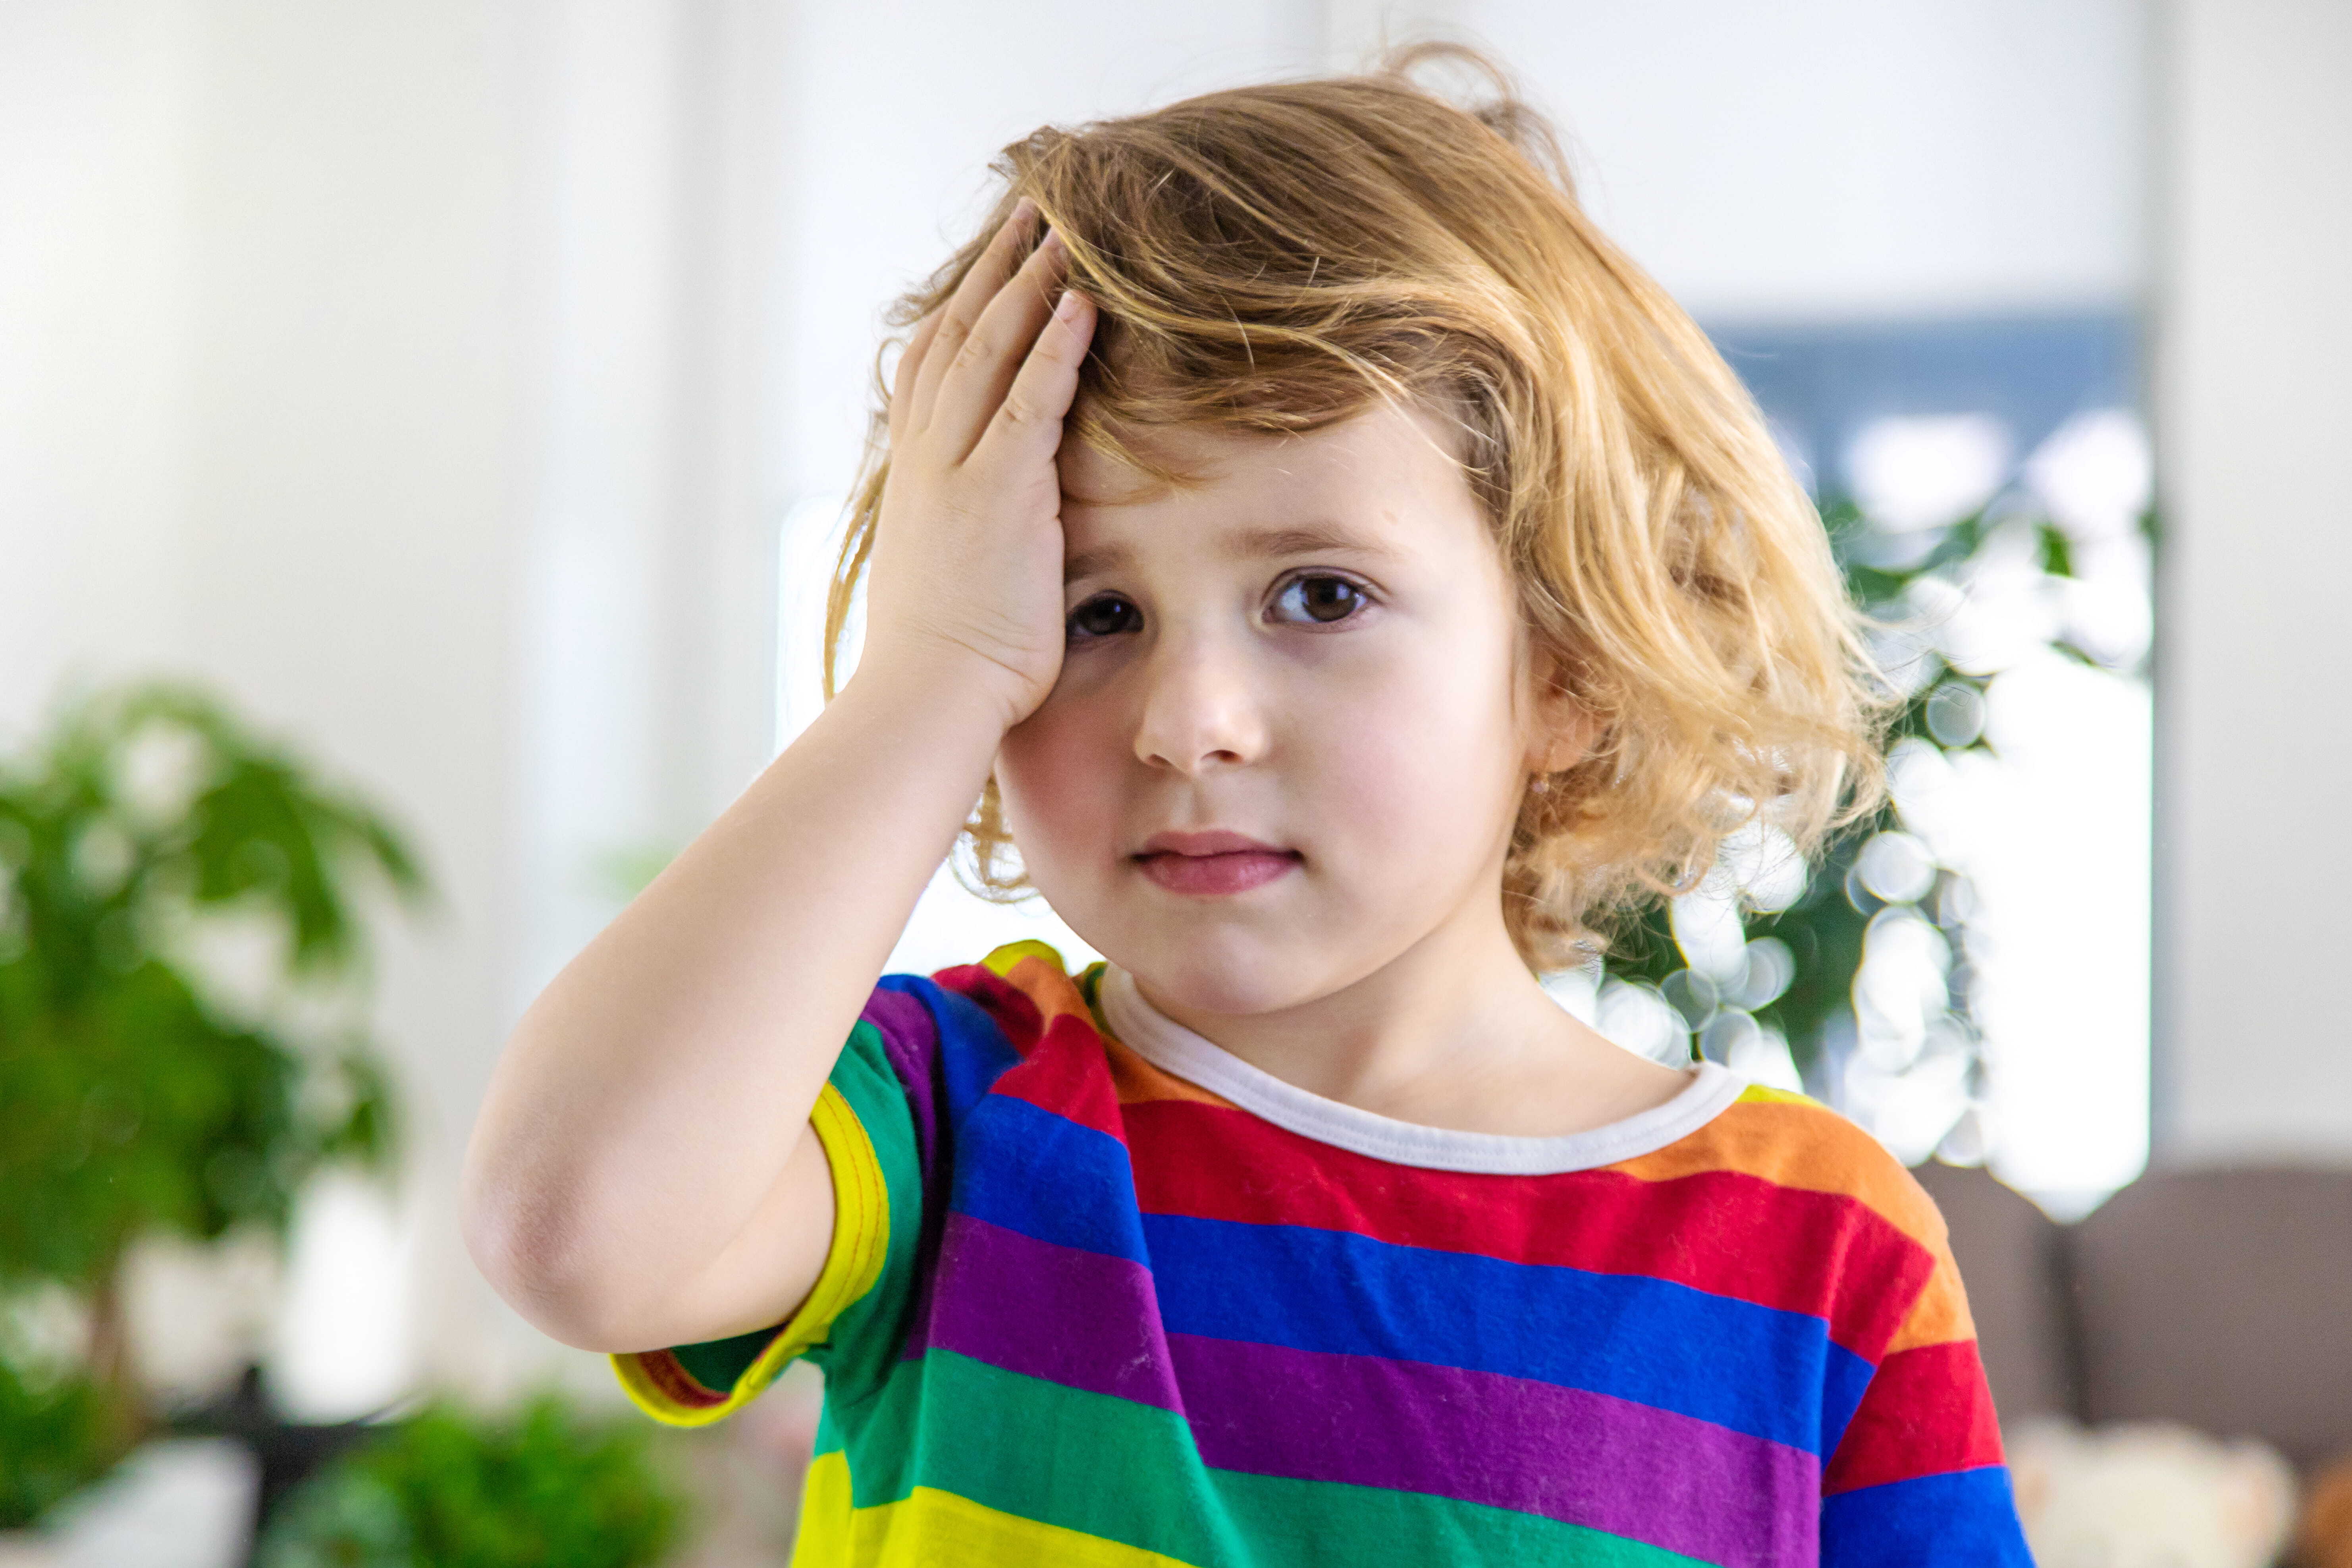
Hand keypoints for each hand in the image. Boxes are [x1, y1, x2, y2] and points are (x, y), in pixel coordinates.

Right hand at [856, 199, 1098, 731]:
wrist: (925, 698)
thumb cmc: (942, 659)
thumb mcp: (942, 572)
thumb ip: (961, 528)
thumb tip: (979, 525)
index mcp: (916, 475)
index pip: (932, 365)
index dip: (962, 304)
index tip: (993, 260)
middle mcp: (929, 459)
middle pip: (958, 336)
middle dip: (996, 269)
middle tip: (1030, 210)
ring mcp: (959, 472)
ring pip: (990, 352)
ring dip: (1029, 285)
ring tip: (1063, 229)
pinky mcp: (1000, 495)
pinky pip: (1029, 402)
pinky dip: (1055, 348)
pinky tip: (1082, 303)